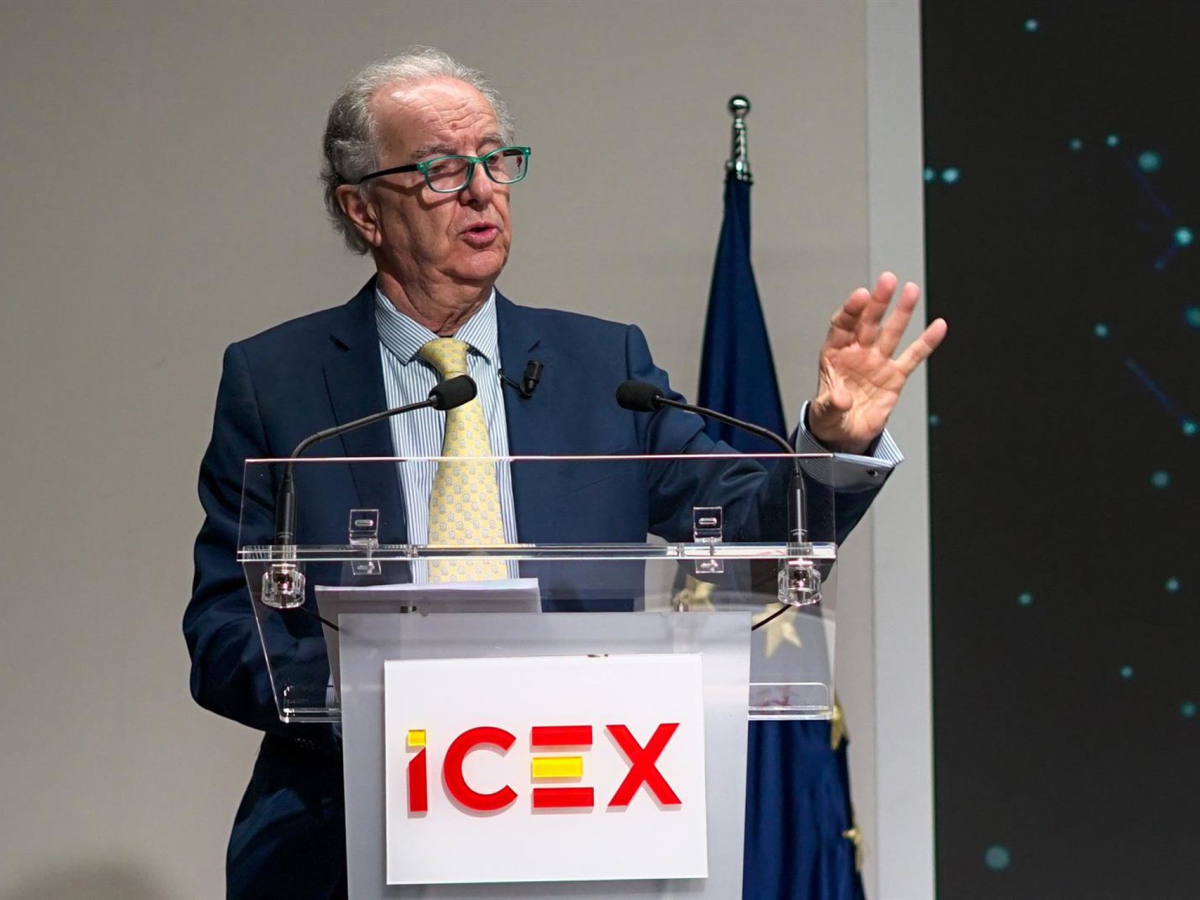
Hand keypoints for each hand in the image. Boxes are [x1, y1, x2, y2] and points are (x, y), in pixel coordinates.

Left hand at [808, 272, 946, 453]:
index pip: (842, 326)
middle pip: (868, 322)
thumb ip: (831, 404)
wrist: (847, 434)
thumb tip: (840, 398)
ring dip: (901, 312)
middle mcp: (857, 353)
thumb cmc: (830, 417)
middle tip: (887, 281)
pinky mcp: (895, 375)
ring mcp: (877, 362)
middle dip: (878, 302)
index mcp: (834, 355)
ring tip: (911, 290)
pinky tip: (938, 326)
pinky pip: (913, 356)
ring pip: (891, 332)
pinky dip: (926, 342)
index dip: (851, 310)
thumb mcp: (824, 414)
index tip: (861, 296)